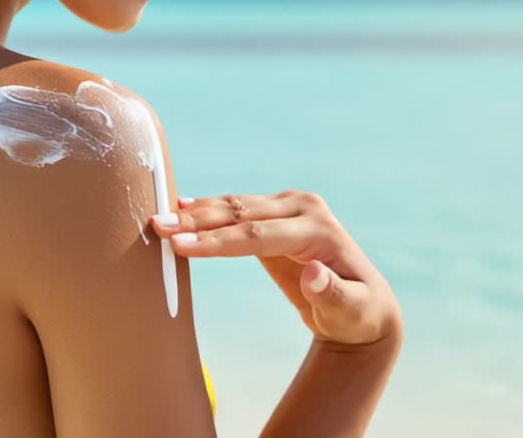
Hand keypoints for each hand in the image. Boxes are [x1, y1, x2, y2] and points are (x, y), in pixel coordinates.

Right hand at [150, 190, 401, 346]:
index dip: (217, 241)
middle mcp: (304, 210)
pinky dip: (208, 212)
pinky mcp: (276, 215)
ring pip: (236, 207)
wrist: (364, 307)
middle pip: (241, 215)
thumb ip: (333, 295)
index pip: (257, 235)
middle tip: (158, 226)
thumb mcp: (352, 313)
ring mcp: (289, 208)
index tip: (180, 245)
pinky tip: (183, 208)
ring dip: (197, 213)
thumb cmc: (357, 315)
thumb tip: (313, 274)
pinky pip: (237, 213)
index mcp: (318, 230)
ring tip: (161, 217)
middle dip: (197, 221)